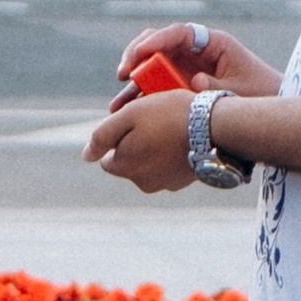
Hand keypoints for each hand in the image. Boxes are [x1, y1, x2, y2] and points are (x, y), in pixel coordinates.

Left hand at [85, 88, 204, 191]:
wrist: (215, 127)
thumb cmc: (170, 116)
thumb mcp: (129, 115)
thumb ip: (102, 136)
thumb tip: (86, 156)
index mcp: (123, 167)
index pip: (108, 157)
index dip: (118, 137)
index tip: (136, 122)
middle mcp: (141, 182)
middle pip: (129, 161)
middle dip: (136, 144)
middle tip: (155, 122)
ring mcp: (164, 184)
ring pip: (150, 164)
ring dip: (155, 149)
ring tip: (172, 129)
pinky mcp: (183, 181)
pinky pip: (169, 166)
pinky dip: (172, 155)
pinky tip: (183, 139)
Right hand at [111, 20, 279, 101]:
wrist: (272, 106)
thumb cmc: (262, 93)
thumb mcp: (241, 91)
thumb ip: (216, 86)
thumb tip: (192, 80)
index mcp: (211, 43)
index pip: (179, 32)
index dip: (156, 39)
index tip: (139, 53)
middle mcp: (194, 52)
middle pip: (157, 45)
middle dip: (136, 57)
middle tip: (123, 74)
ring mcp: (185, 68)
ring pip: (151, 68)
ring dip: (133, 85)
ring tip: (117, 106)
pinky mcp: (181, 86)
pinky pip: (156, 89)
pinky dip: (141, 100)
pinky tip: (125, 113)